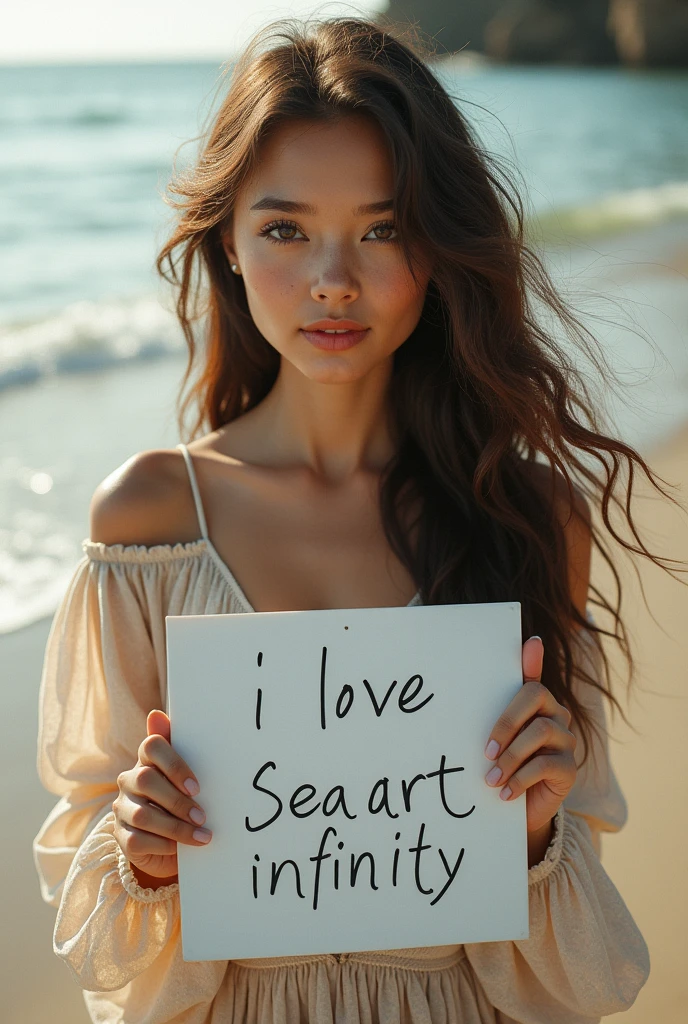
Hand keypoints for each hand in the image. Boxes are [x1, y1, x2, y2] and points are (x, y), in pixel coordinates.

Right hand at [113, 710, 211, 881]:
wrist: (170, 842)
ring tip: (202, 836)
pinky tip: (180, 848)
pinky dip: (162, 844)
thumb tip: (157, 715)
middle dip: (177, 800)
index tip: (197, 786)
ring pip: (143, 815)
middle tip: (202, 816)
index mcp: (147, 761)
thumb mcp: (185, 778)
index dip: (173, 764)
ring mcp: (122, 808)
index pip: (151, 746)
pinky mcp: (121, 836)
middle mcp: (129, 781)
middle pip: (145, 780)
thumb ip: (179, 747)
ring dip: (176, 827)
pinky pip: (137, 839)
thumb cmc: (181, 800)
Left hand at [483, 636, 576, 835]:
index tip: (532, 643)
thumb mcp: (495, 742)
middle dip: (506, 722)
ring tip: (491, 778)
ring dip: (510, 757)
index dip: (532, 660)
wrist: (519, 810)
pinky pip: (546, 764)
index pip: (532, 679)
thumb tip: (502, 669)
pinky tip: (505, 793)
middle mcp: (556, 715)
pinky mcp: (569, 768)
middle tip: (485, 751)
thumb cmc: (504, 767)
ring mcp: (566, 741)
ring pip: (539, 731)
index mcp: (536, 704)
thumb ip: (494, 710)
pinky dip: (520, 779)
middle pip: (535, 696)